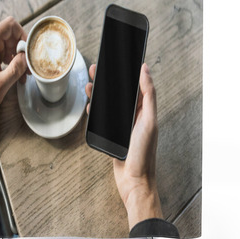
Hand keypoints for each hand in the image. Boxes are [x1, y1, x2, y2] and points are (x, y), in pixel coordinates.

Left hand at [0, 16, 27, 124]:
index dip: (22, 34)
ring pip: (13, 45)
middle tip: (28, 64)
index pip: (10, 25)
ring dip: (21, 57)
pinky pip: (10, 53)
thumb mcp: (1, 84)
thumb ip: (15, 69)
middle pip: (14, 35)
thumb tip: (27, 57)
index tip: (28, 50)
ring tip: (25, 73)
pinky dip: (17, 62)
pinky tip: (19, 75)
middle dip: (23, 49)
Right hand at [85, 63, 162, 229]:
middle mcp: (134, 115)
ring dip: (99, 93)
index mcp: (144, 110)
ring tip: (90, 85)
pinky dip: (96, 110)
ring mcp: (122, 124)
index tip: (119, 59)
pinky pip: (103, 118)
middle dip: (108, 80)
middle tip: (97, 69)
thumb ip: (148, 96)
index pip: (136, 85)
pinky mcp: (113, 133)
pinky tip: (91, 105)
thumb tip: (146, 70)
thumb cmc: (144, 153)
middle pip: (119, 92)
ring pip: (109, 104)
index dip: (128, 72)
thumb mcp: (149, 121)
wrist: (134, 179)